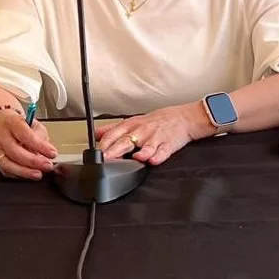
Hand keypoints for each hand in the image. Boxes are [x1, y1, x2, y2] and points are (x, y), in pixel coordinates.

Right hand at [0, 110, 56, 180]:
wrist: (0, 124)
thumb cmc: (19, 125)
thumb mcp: (33, 123)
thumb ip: (40, 136)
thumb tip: (47, 151)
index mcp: (12, 123)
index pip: (25, 135)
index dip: (40, 146)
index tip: (52, 153)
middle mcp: (2, 136)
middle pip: (14, 151)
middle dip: (32, 161)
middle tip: (47, 165)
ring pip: (7, 164)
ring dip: (24, 171)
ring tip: (38, 174)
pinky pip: (6, 171)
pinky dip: (19, 174)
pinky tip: (28, 174)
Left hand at [96, 103, 214, 165]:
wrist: (184, 118)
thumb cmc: (159, 120)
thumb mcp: (134, 120)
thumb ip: (115, 128)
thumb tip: (97, 132)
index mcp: (132, 125)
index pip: (113, 134)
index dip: (103, 144)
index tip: (94, 154)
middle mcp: (142, 131)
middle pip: (125, 141)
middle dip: (114, 150)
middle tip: (105, 159)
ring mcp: (156, 138)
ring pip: (144, 146)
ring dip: (137, 153)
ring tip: (130, 159)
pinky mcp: (169, 145)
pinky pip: (163, 151)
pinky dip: (157, 156)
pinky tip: (152, 161)